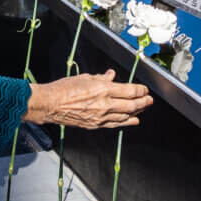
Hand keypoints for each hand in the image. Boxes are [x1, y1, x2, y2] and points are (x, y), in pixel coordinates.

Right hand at [24, 70, 152, 129]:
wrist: (50, 105)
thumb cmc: (64, 89)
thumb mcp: (84, 77)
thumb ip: (100, 77)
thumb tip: (111, 75)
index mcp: (102, 89)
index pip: (129, 90)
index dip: (140, 90)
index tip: (144, 89)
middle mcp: (104, 104)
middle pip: (131, 104)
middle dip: (143, 102)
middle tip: (150, 100)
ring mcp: (100, 116)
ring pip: (125, 115)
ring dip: (137, 112)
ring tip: (144, 108)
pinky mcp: (95, 125)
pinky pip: (115, 124)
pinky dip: (126, 122)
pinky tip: (133, 120)